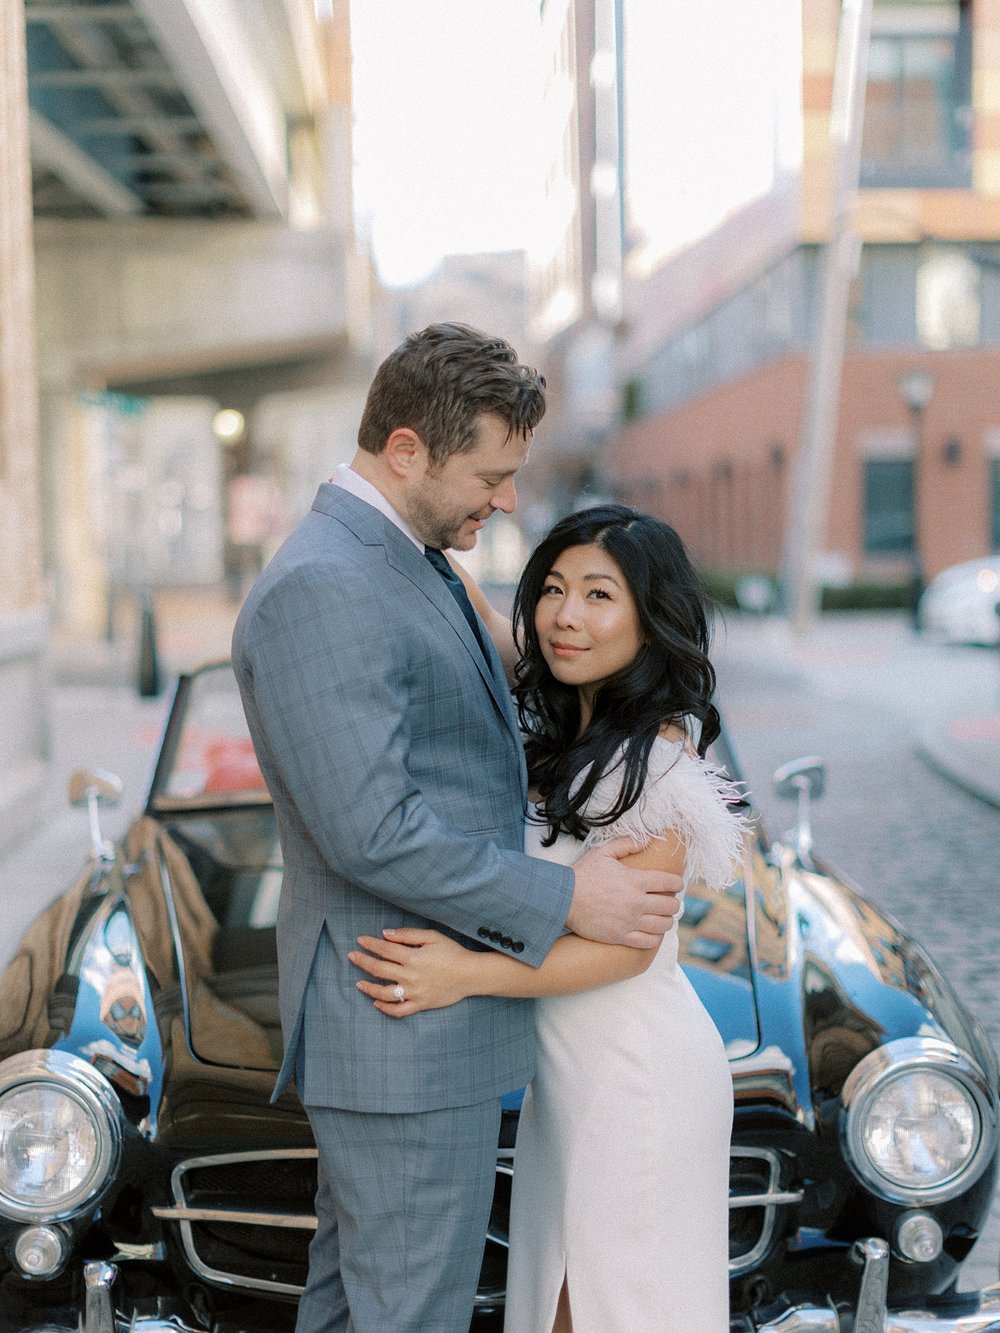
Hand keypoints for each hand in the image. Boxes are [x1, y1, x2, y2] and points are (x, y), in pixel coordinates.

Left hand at [348, 928, 474, 1016]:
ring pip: (384, 992)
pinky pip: (399, 1010)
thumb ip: (408, 935)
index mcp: (413, 957)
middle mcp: (410, 976)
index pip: (385, 950)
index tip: (360, 940)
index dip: (370, 944)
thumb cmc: (452, 953)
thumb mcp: (432, 937)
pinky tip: (376, 1002)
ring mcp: (414, 992)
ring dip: (368, 987)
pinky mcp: (420, 1004)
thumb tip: (386, 934)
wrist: (470, 975)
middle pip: (379, 969)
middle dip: (363, 961)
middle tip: (351, 956)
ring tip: (358, 983)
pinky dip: (385, 1008)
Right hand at [567, 836, 682, 948]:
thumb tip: (647, 839)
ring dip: (666, 920)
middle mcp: (636, 902)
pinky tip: (651, 931)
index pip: (670, 882)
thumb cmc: (582, 874)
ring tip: (661, 916)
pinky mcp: (621, 936)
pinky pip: (649, 942)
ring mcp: (630, 921)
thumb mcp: (603, 852)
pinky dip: (654, 937)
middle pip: (671, 906)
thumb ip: (627, 844)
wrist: (562, 899)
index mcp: (635, 880)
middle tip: (668, 901)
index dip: (677, 883)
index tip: (675, 884)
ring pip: (663, 925)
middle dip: (673, 902)